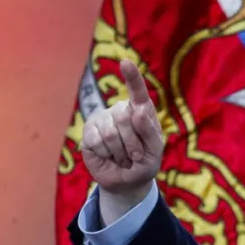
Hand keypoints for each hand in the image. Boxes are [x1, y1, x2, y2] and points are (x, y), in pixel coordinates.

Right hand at [81, 59, 163, 193]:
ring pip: (110, 132)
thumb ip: (149, 131)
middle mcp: (121, 111)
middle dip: (134, 144)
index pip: (138, 92)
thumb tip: (137, 110)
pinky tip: (110, 157)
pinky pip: (97, 141)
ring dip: (121, 152)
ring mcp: (103, 119)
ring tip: (124, 158)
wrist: (127, 182)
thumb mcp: (155, 151)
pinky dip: (107, 154)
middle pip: (125, 118)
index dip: (132, 77)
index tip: (125, 63)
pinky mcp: (89, 132)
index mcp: (141, 111)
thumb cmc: (145, 163)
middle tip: (136, 156)